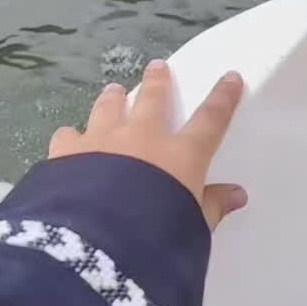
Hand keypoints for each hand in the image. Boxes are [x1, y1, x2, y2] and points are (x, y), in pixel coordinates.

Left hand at [49, 60, 246, 230]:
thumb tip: (238, 195)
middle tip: (157, 67)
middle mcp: (142, 137)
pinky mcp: (68, 151)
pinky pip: (69, 135)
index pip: (210, 119)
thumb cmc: (157, 234)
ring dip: (112, 97)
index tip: (230, 77)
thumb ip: (212, 206)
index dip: (223, 97)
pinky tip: (69, 139)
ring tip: (113, 90)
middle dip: (157, 81)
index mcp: (180, 155)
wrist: (101, 238)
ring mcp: (102, 139)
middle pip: (153, 99)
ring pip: (108, 107)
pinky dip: (72, 136)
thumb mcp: (193, 226)